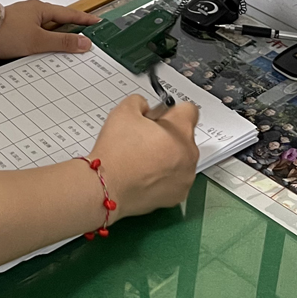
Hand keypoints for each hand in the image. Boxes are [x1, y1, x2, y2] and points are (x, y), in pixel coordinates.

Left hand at [0, 0, 99, 58]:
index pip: (70, 14)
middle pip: (57, 20)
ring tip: (65, 49)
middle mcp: (31, 11)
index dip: (85, 20)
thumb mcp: (38, 41)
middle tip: (85, 37)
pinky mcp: (12, 28)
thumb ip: (62, 42)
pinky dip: (41, 42)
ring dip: (54, 37)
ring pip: (44, 28)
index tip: (97, 23)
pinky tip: (40, 52)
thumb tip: (84, 42)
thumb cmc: (3, 33)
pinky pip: (33, 34)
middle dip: (71, 29)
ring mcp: (21, 19)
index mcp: (41, 9)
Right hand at [87, 95, 199, 217]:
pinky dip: (164, 177)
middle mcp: (189, 155)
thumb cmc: (116, 151)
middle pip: (184, 136)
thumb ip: (140, 102)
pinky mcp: (178, 196)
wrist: (106, 187)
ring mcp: (185, 178)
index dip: (171, 110)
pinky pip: (175, 180)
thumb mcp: (123, 111)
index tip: (158, 117)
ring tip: (141, 160)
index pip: (190, 109)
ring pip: (181, 159)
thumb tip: (147, 109)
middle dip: (168, 135)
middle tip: (143, 139)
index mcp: (180, 130)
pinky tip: (144, 175)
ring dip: (167, 157)